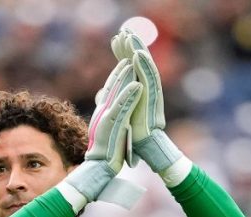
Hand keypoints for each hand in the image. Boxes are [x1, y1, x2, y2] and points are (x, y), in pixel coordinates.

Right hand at [64, 59, 141, 201]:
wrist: (96, 172)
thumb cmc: (102, 158)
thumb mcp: (106, 136)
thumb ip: (108, 125)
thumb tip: (110, 120)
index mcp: (103, 115)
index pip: (110, 92)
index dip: (117, 76)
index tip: (124, 63)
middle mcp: (102, 114)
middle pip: (112, 88)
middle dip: (121, 70)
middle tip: (129, 54)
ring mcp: (106, 119)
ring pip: (117, 94)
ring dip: (126, 78)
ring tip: (133, 63)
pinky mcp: (112, 126)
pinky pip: (122, 108)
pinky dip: (130, 96)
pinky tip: (138, 85)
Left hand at [111, 27, 182, 174]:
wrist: (132, 152)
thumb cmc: (121, 137)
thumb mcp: (112, 113)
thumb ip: (111, 99)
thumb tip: (101, 92)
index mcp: (132, 94)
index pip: (127, 68)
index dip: (121, 53)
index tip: (115, 40)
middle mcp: (141, 92)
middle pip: (137, 64)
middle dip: (130, 46)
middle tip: (123, 30)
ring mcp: (146, 96)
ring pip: (144, 68)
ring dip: (137, 51)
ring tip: (130, 35)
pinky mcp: (149, 102)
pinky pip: (148, 80)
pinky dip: (144, 66)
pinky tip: (137, 54)